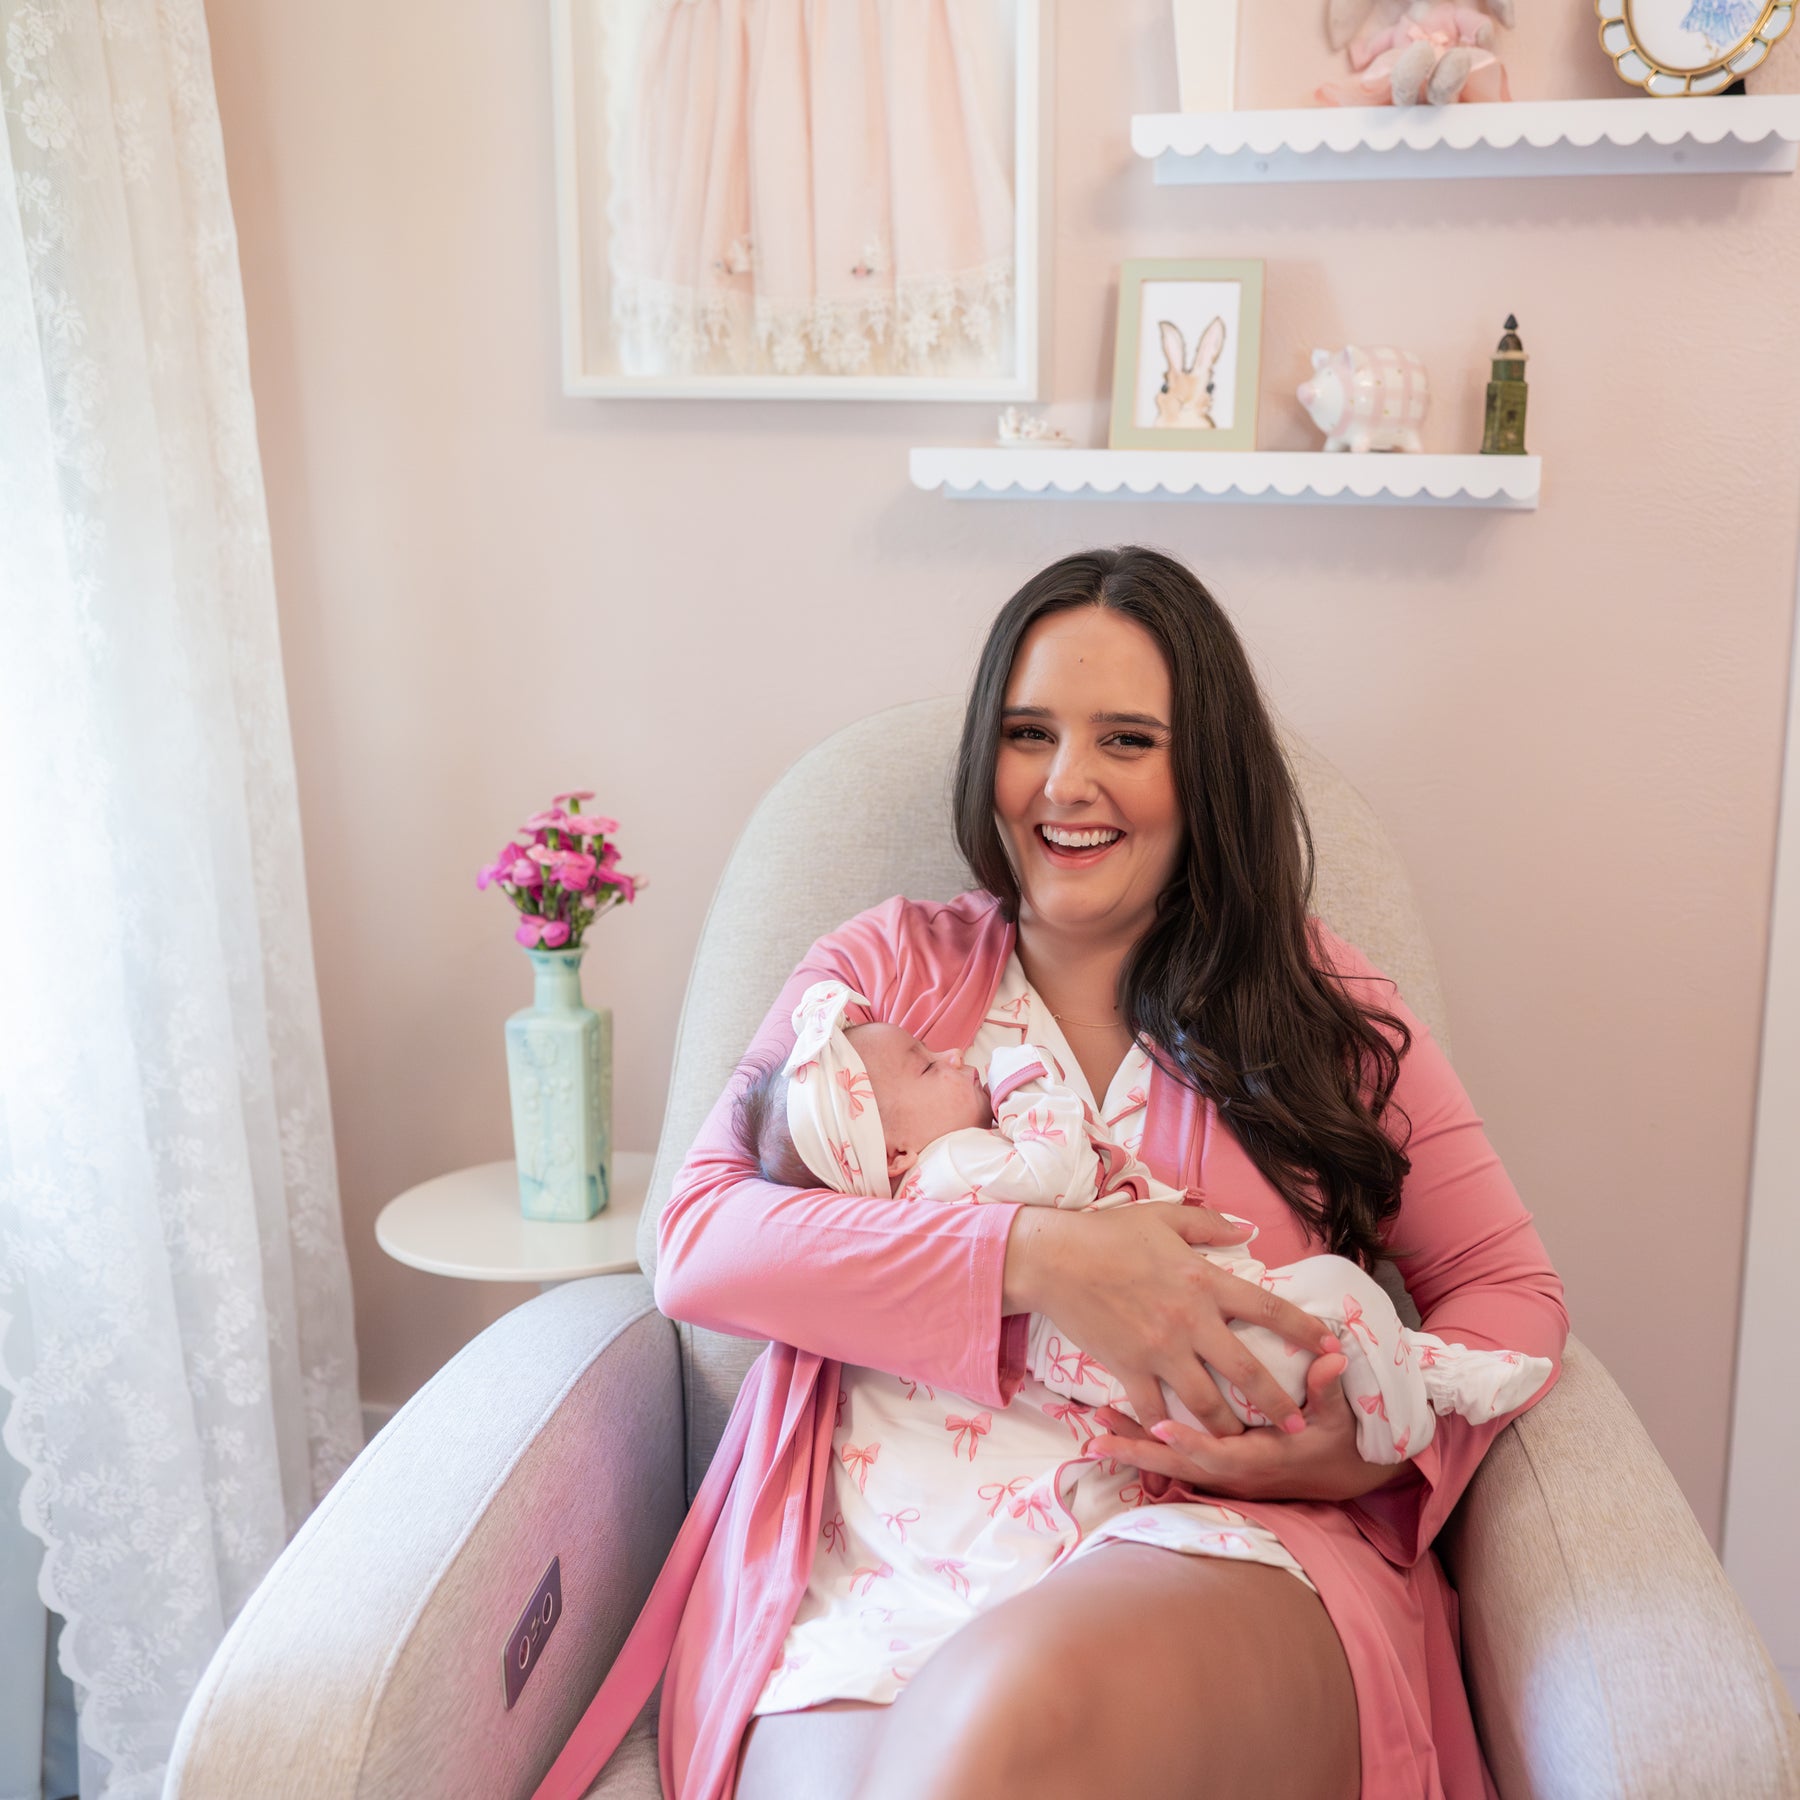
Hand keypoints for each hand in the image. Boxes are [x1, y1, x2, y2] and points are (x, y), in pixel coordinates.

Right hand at [1002, 1203, 1337, 1436]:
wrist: (1054, 1258)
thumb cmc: (1109, 1233)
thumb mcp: (1165, 1217)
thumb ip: (1211, 1224)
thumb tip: (1249, 1229)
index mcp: (1205, 1280)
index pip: (1268, 1309)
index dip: (1305, 1330)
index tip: (1331, 1348)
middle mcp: (1190, 1321)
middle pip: (1248, 1373)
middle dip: (1280, 1404)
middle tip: (1299, 1425)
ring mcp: (1159, 1350)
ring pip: (1208, 1403)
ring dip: (1231, 1427)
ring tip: (1246, 1444)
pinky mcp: (1128, 1368)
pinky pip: (1157, 1409)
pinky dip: (1171, 1428)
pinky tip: (1182, 1440)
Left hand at [1088, 1350, 1407, 1503]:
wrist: (1344, 1475)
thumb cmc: (1338, 1441)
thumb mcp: (1338, 1416)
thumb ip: (1327, 1387)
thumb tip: (1332, 1357)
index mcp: (1262, 1458)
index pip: (1219, 1453)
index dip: (1190, 1441)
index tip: (1160, 1424)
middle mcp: (1236, 1470)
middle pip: (1180, 1465)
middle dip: (1140, 1452)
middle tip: (1099, 1438)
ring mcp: (1224, 1472)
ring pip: (1172, 1465)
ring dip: (1134, 1448)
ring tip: (1095, 1432)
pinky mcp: (1217, 1467)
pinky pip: (1176, 1461)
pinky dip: (1147, 1448)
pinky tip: (1116, 1432)